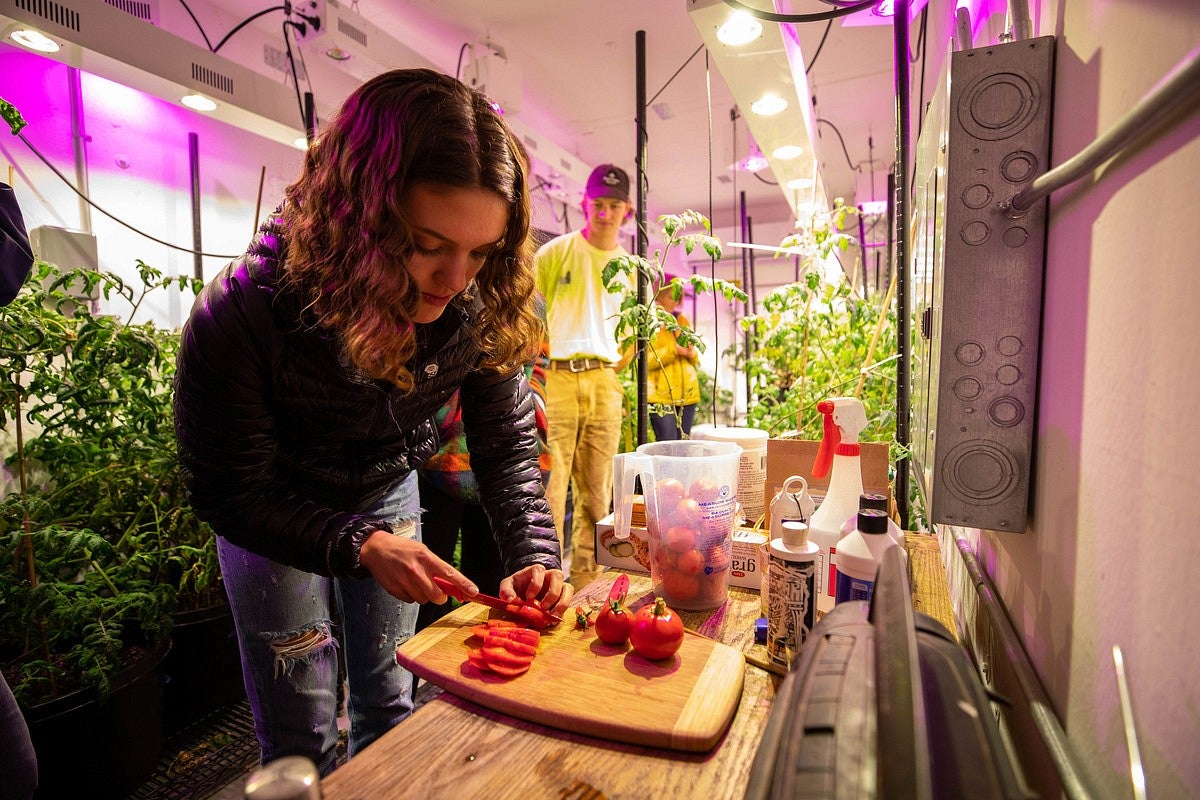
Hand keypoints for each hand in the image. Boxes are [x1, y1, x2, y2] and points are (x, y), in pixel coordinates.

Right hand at [358, 529, 475, 603]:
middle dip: (439, 597)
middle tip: (437, 592)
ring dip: (423, 595)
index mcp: (426, 557)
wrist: (376, 548)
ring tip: (414, 581)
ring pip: (423, 599)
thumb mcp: (422, 551)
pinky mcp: (395, 589)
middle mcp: (416, 570)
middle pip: (436, 595)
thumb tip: (452, 586)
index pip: (449, 573)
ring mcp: (404, 580)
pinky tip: (405, 583)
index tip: (474, 592)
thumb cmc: (403, 549)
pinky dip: (411, 595)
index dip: (463, 584)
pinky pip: (410, 601)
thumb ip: (436, 567)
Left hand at [499, 565, 573, 617]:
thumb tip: (510, 600)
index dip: (536, 583)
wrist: (523, 593)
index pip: (539, 570)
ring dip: (561, 603)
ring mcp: (558, 585)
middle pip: (557, 576)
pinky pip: (569, 600)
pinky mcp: (563, 596)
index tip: (529, 597)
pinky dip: (563, 610)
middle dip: (551, 593)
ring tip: (551, 616)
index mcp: (535, 571)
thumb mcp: (508, 586)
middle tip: (542, 607)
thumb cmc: (517, 587)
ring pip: (568, 588)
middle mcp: (549, 576)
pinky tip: (554, 619)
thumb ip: (506, 590)